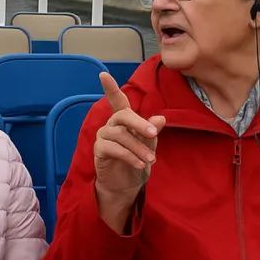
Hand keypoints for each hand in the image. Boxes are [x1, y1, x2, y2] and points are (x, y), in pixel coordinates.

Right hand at [92, 73, 164, 228]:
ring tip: (151, 160)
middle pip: (122, 115)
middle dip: (138, 123)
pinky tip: (140, 164)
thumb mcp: (149, 147)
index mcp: (124, 121)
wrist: (126, 185)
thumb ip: (151, 133)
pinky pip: (113, 148)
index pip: (117, 101)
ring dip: (138, 147)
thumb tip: (160, 119)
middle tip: (153, 134)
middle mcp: (112, 125)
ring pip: (120, 134)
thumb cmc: (137, 162)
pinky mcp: (99, 151)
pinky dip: (129, 156)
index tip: (103, 74)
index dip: (111, 88)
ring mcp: (103, 137)